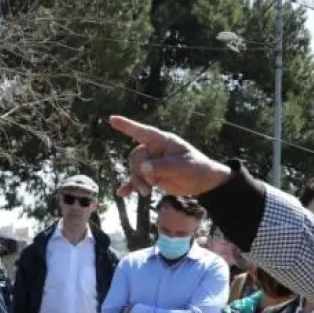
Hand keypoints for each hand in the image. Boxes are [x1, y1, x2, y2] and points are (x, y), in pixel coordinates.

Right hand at [109, 115, 231, 198]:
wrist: (201, 182)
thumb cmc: (195, 167)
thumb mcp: (182, 166)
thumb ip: (162, 166)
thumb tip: (143, 168)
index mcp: (162, 141)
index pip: (142, 131)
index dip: (127, 126)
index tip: (112, 119)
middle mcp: (154, 150)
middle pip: (136, 157)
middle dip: (139, 171)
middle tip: (150, 183)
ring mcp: (151, 164)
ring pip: (135, 170)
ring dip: (137, 182)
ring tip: (146, 193)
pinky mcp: (151, 177)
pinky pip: (136, 180)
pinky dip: (130, 186)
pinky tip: (122, 193)